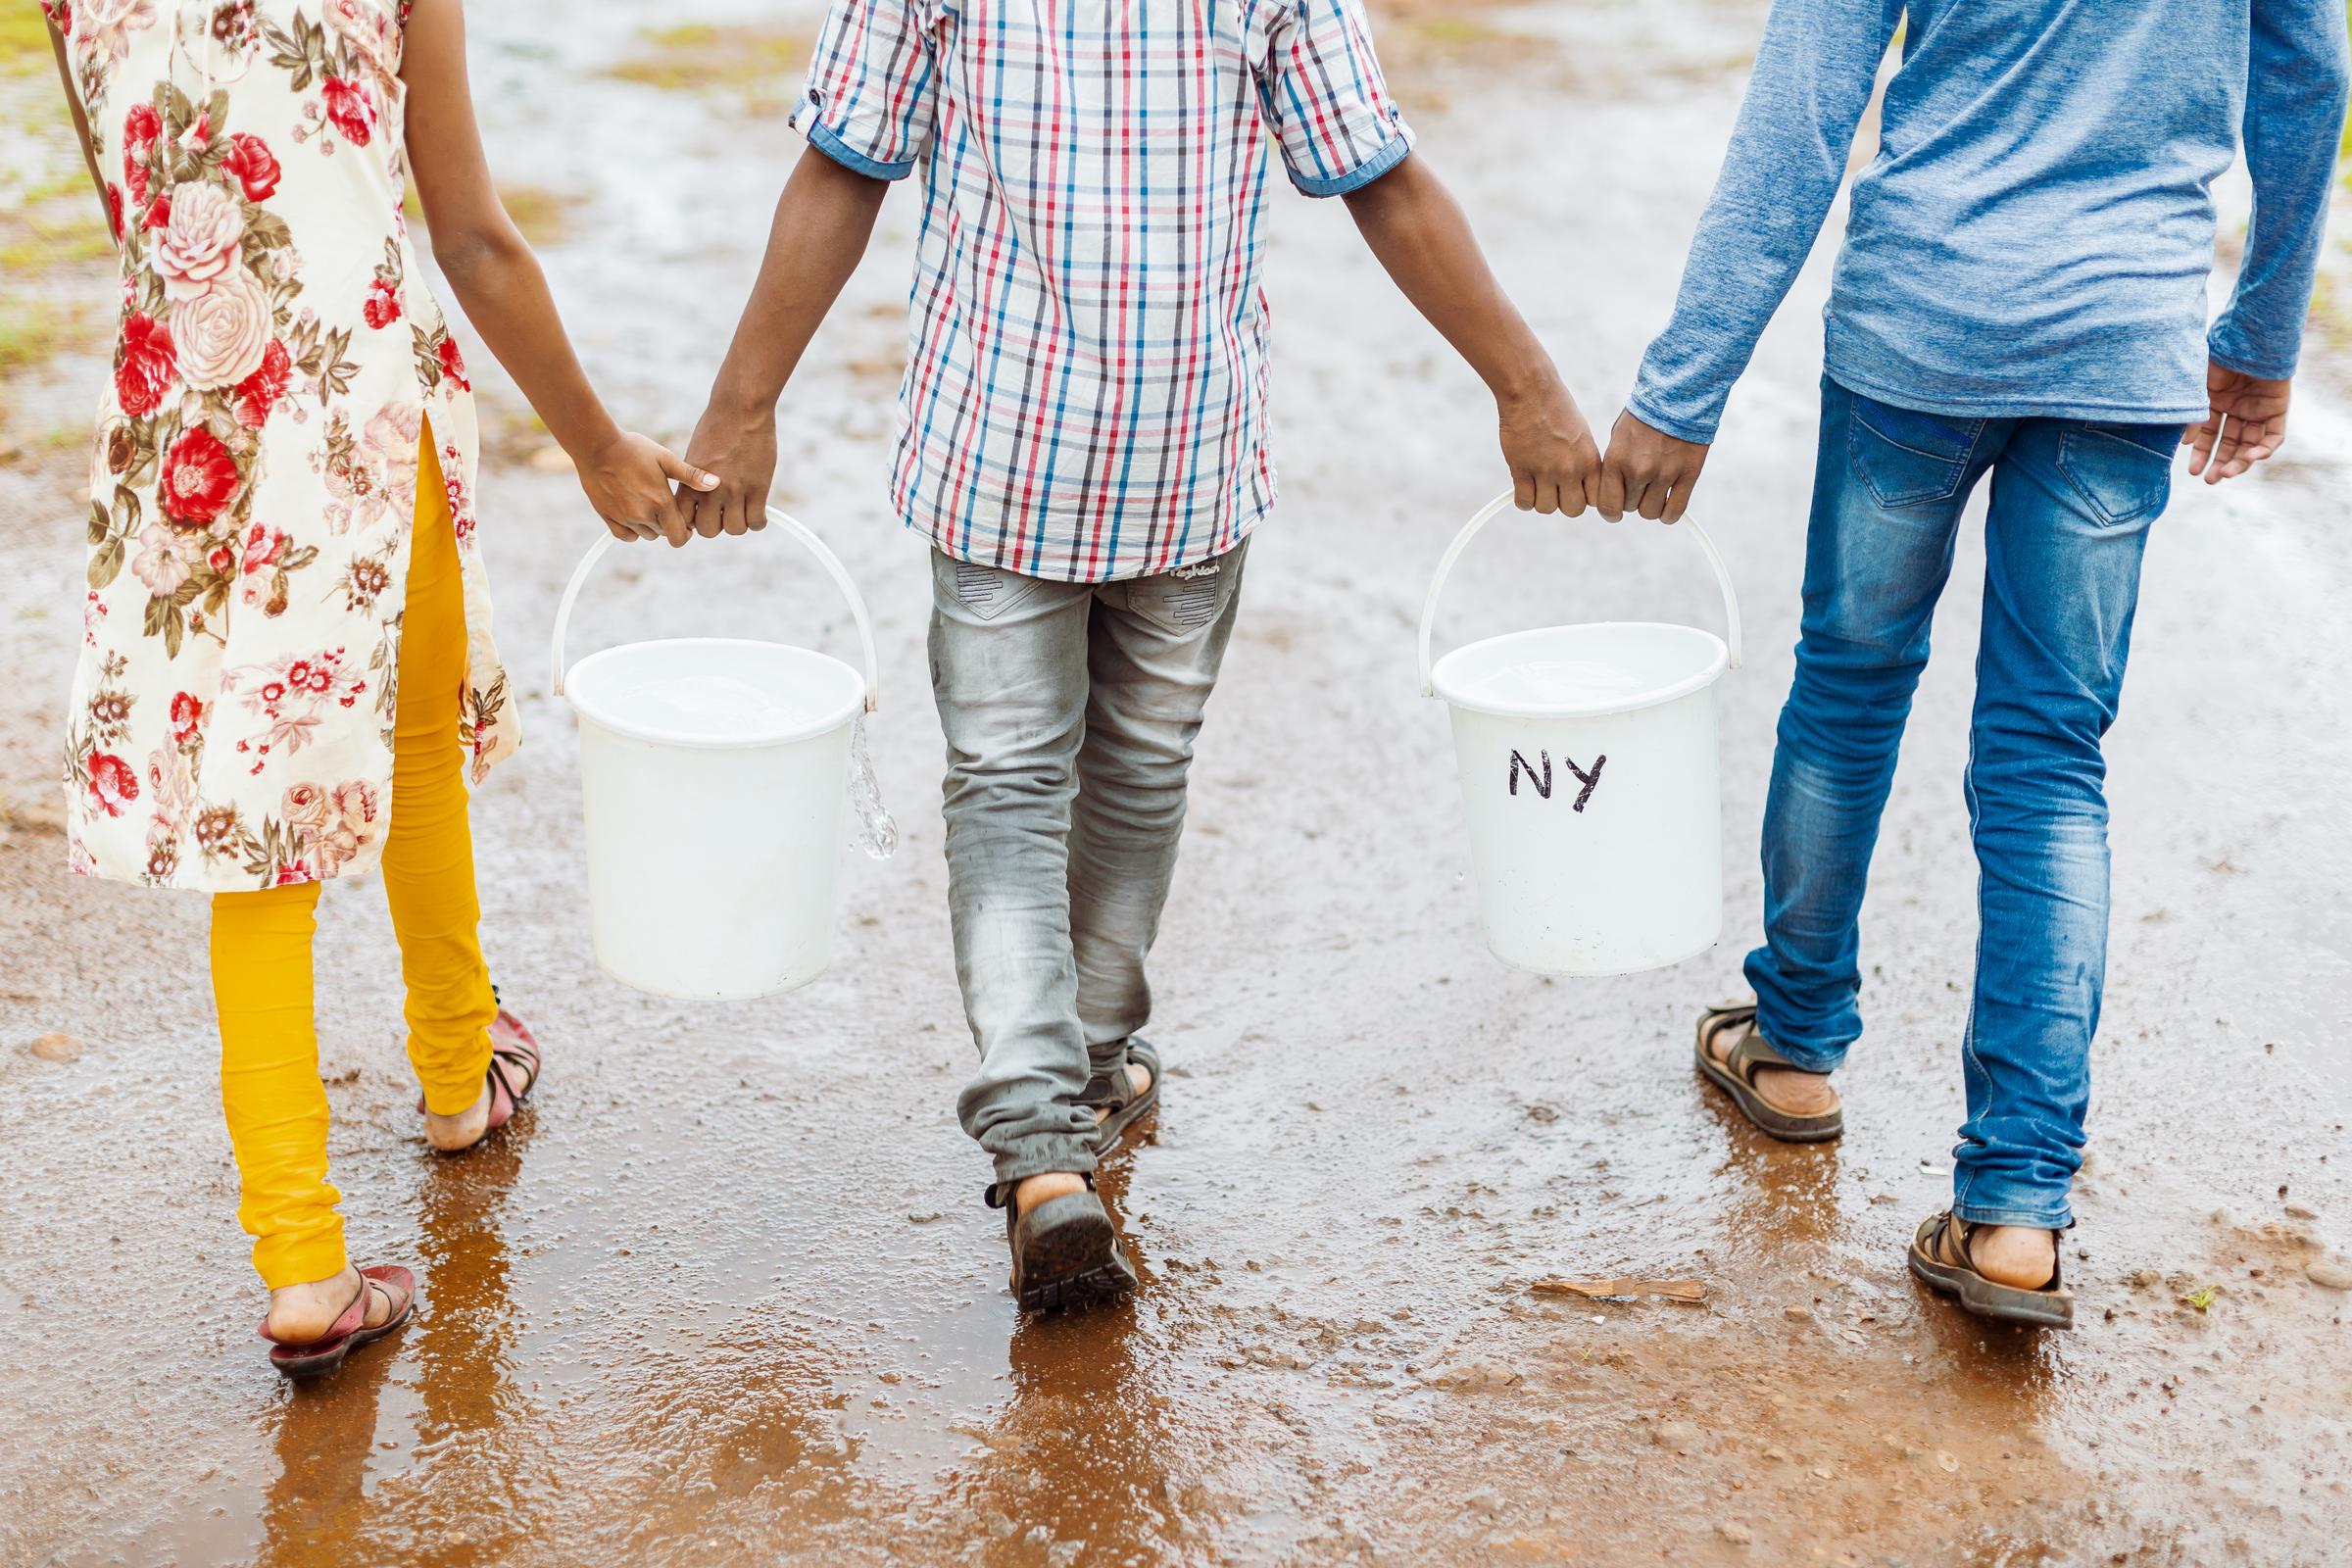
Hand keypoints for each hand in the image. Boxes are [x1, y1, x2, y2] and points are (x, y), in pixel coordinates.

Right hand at [575, 430, 716, 544]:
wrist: (597, 446)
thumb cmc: (633, 449)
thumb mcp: (666, 459)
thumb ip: (691, 475)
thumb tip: (717, 483)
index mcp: (661, 503)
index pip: (679, 536)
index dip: (685, 530)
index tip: (684, 518)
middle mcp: (643, 515)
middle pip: (664, 534)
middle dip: (669, 524)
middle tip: (664, 504)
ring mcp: (624, 518)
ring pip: (646, 535)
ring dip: (651, 525)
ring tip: (647, 503)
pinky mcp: (607, 517)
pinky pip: (625, 535)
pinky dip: (632, 529)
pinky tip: (633, 513)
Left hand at [676, 395, 780, 545]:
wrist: (741, 408)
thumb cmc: (718, 425)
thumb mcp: (696, 453)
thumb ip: (695, 479)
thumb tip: (697, 500)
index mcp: (691, 481)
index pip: (685, 519)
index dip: (693, 521)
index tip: (702, 514)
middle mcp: (711, 490)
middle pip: (709, 530)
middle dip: (716, 524)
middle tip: (724, 513)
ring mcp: (735, 491)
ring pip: (735, 529)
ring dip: (738, 523)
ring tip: (742, 511)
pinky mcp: (758, 489)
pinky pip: (757, 522)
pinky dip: (758, 522)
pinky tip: (758, 511)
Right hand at [1498, 376, 1603, 515]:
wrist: (1530, 391)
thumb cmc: (1556, 409)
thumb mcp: (1581, 436)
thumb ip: (1583, 464)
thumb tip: (1578, 488)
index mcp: (1589, 460)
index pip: (1594, 500)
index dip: (1583, 497)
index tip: (1574, 490)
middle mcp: (1570, 469)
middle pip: (1572, 510)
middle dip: (1563, 502)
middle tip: (1554, 487)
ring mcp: (1545, 471)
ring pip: (1546, 508)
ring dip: (1540, 500)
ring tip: (1536, 483)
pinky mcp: (1521, 470)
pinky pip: (1524, 502)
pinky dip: (1522, 499)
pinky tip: (1522, 486)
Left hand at [1597, 409, 1709, 522]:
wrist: (1677, 394)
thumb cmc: (1645, 415)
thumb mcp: (1619, 437)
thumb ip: (1614, 466)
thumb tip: (1613, 493)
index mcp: (1616, 461)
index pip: (1608, 506)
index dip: (1611, 512)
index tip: (1615, 511)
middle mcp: (1638, 471)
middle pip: (1630, 508)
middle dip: (1633, 500)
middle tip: (1640, 486)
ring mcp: (1664, 474)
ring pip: (1651, 512)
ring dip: (1651, 506)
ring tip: (1655, 491)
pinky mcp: (1687, 475)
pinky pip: (1674, 510)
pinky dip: (1670, 514)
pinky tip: (1669, 506)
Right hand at [2185, 362, 2289, 484]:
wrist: (2248, 342)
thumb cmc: (2218, 360)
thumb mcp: (2199, 392)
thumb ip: (2194, 418)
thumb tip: (2186, 443)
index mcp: (2217, 403)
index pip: (2210, 436)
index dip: (2201, 454)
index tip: (2192, 471)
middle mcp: (2238, 409)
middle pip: (2231, 444)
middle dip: (2221, 463)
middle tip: (2211, 480)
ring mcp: (2258, 410)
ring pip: (2251, 444)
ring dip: (2240, 461)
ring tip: (2227, 474)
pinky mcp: (2278, 409)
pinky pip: (2273, 435)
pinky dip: (2264, 449)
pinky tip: (2250, 457)